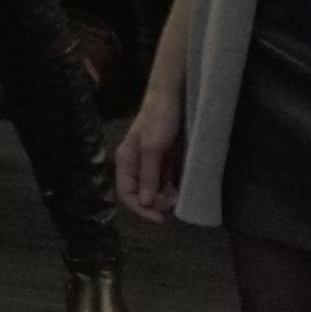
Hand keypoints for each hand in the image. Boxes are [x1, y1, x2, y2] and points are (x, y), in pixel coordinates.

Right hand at [113, 82, 184, 222]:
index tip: (161, 218)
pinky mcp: (167, 157)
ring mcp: (152, 161)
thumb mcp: (152, 147)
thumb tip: (145, 202)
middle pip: (141, 194)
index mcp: (126, 161)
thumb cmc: (159, 117)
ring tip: (181, 198)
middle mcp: (137, 164)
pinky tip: (184, 189)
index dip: (141, 209)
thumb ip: (148, 175)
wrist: (175, 94)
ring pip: (155, 188)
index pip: (127, 194)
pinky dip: (174, 187)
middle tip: (175, 205)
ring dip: (166, 197)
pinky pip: (167, 179)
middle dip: (156, 203)